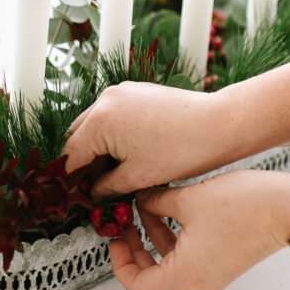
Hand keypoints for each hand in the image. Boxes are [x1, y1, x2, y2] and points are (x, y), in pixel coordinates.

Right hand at [63, 81, 250, 198]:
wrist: (219, 125)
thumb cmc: (182, 151)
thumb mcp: (137, 177)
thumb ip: (106, 187)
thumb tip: (92, 194)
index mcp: (100, 120)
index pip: (71, 156)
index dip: (71, 181)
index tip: (73, 198)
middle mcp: (105, 100)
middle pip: (77, 137)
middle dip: (81, 163)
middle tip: (90, 190)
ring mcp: (120, 92)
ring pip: (94, 125)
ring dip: (95, 148)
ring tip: (109, 175)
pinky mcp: (135, 91)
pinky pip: (111, 115)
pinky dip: (110, 134)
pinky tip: (124, 155)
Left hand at [111, 170, 289, 289]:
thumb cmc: (249, 207)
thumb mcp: (188, 197)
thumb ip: (155, 200)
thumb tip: (140, 198)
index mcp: (187, 275)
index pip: (138, 285)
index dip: (120, 260)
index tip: (114, 236)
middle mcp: (200, 279)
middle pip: (153, 274)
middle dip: (135, 245)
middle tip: (124, 219)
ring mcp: (214, 270)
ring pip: (171, 259)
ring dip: (154, 233)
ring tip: (146, 204)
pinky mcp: (224, 257)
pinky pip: (188, 251)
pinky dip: (174, 232)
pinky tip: (170, 204)